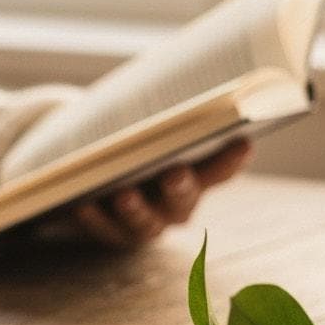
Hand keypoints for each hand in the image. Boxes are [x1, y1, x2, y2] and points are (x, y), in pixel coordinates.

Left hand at [70, 139, 252, 249]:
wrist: (92, 175)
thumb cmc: (130, 142)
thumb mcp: (145, 130)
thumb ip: (155, 121)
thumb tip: (156, 89)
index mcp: (195, 176)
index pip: (220, 170)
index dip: (233, 159)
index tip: (243, 140)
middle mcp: (176, 205)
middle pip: (183, 200)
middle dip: (180, 187)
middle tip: (174, 173)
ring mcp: (145, 223)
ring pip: (146, 223)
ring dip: (136, 209)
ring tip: (123, 194)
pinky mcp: (112, 234)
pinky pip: (103, 230)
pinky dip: (93, 218)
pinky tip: (81, 205)